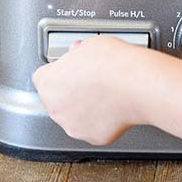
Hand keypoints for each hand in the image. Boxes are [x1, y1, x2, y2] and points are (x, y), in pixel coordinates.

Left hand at [33, 36, 157, 145]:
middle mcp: (55, 108)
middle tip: (92, 80)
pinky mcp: (93, 137)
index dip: (60, 72)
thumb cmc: (114, 63)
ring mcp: (73, 126)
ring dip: (85, 108)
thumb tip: (80, 55)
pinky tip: (113, 107)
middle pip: (58, 99)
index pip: (44, 77)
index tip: (72, 69)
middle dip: (71, 92)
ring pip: (74, 117)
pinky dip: (102, 120)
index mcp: (47, 83)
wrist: (137, 85)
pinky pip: (94, 128)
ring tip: (105, 94)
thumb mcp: (89, 45)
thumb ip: (77, 54)